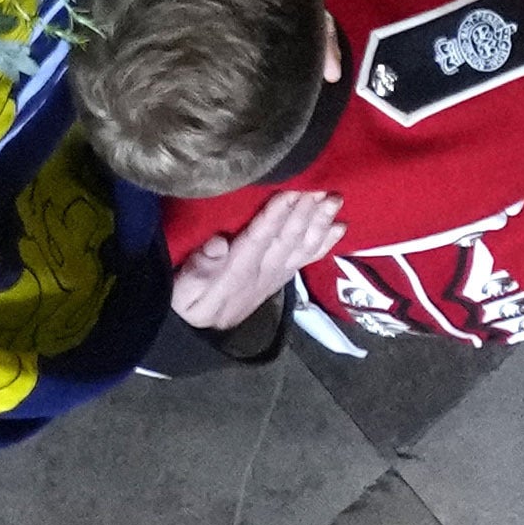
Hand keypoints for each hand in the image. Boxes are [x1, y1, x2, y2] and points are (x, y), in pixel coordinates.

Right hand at [171, 184, 344, 326]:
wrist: (199, 333)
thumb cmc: (188, 300)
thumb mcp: (183, 289)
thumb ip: (199, 267)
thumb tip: (217, 243)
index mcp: (237, 269)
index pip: (260, 238)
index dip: (276, 216)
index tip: (291, 192)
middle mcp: (262, 271)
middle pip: (287, 239)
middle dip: (306, 214)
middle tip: (323, 190)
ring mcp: (274, 274)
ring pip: (302, 246)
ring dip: (320, 224)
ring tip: (336, 202)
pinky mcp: (281, 276)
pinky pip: (306, 258)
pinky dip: (324, 242)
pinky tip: (340, 228)